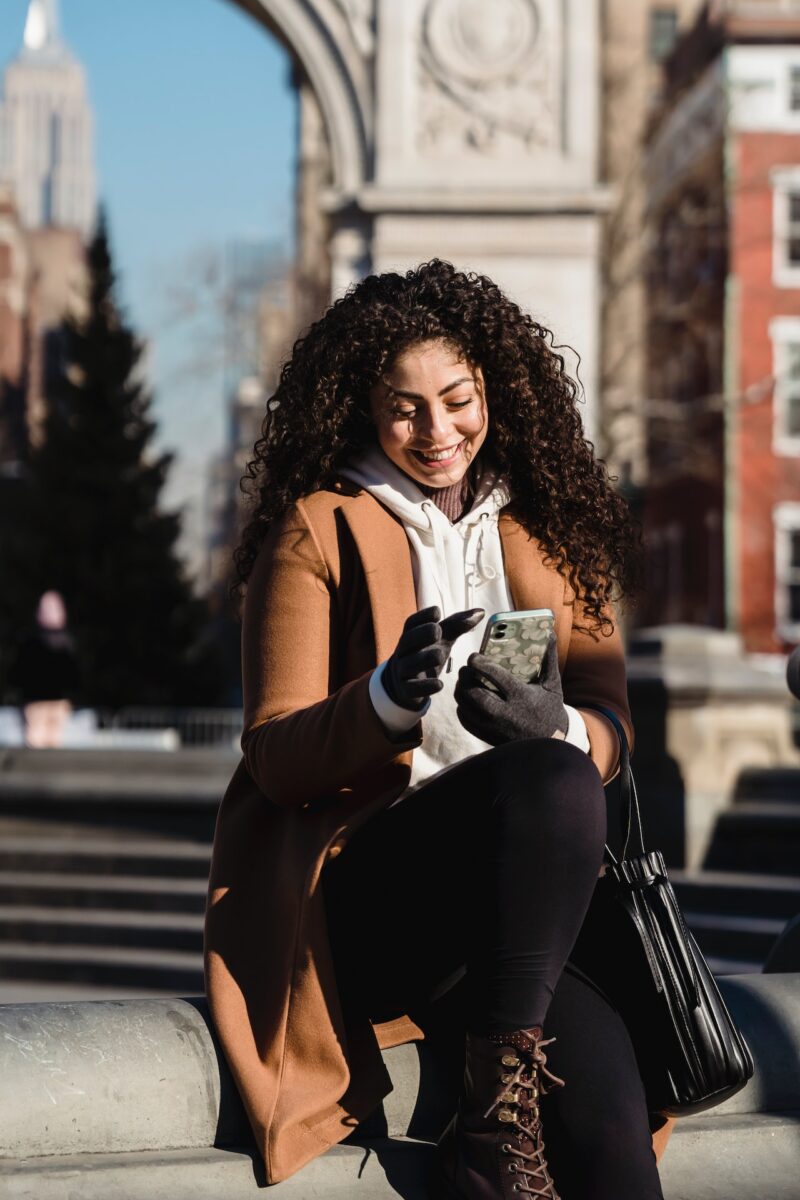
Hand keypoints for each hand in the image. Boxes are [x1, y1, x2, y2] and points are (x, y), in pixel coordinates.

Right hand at [382, 605, 484, 711]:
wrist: (405, 686)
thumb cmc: (427, 655)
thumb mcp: (442, 640)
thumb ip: (458, 626)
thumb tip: (482, 612)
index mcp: (411, 636)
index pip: (411, 623)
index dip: (422, 616)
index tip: (437, 612)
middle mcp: (403, 652)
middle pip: (407, 640)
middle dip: (421, 634)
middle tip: (437, 631)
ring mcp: (402, 671)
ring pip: (408, 664)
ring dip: (424, 659)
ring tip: (439, 656)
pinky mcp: (406, 691)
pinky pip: (412, 688)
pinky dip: (425, 687)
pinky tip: (440, 685)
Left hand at [454, 632, 568, 744]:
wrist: (550, 742)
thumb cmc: (550, 708)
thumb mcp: (552, 684)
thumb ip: (548, 658)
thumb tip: (549, 632)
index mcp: (521, 696)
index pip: (494, 676)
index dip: (479, 663)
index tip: (473, 656)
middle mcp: (505, 713)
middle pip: (474, 693)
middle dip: (465, 678)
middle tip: (465, 668)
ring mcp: (494, 727)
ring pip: (466, 707)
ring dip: (460, 692)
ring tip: (463, 681)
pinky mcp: (488, 736)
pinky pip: (466, 721)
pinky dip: (462, 708)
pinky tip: (466, 699)